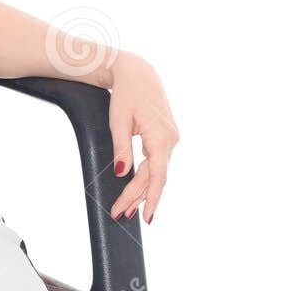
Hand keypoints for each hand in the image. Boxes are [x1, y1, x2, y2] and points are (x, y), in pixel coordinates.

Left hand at [106, 50, 179, 223]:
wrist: (137, 72)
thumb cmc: (127, 93)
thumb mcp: (118, 122)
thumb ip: (121, 149)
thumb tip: (123, 174)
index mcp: (161, 137)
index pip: (158, 176)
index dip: (151, 198)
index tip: (146, 217)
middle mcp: (171, 140)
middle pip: (154, 177)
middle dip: (136, 198)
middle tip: (119, 214)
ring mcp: (170, 139)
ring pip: (155, 171)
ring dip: (140, 190)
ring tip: (125, 209)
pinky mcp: (164, 137)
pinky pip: (156, 162)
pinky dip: (145, 177)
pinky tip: (136, 191)